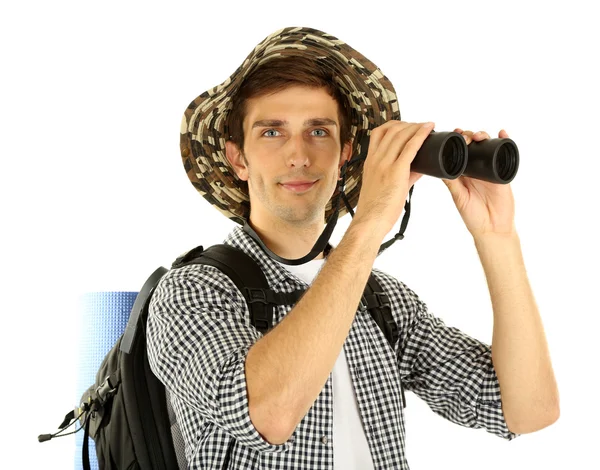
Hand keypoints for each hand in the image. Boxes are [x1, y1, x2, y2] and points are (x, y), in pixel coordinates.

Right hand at [352, 120, 431, 237]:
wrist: (370, 221)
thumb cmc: (376, 209)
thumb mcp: (383, 186)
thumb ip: (401, 175)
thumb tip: (418, 169)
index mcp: (370, 162)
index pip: (378, 133)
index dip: (394, 125)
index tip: (406, 127)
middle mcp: (375, 159)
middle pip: (391, 130)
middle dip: (408, 124)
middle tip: (421, 126)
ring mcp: (384, 164)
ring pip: (401, 135)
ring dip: (416, 127)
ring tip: (427, 126)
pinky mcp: (396, 171)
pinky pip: (410, 147)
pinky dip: (420, 135)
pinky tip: (429, 129)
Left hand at [442, 128, 515, 237]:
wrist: (492, 228)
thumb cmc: (473, 215)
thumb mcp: (459, 197)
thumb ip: (451, 183)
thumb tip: (439, 168)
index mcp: (463, 173)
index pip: (459, 151)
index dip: (456, 141)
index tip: (453, 134)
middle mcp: (476, 169)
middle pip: (473, 145)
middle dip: (469, 136)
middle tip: (464, 137)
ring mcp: (490, 169)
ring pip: (488, 147)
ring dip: (484, 136)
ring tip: (479, 136)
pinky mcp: (503, 172)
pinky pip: (505, 154)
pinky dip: (505, 141)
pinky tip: (502, 133)